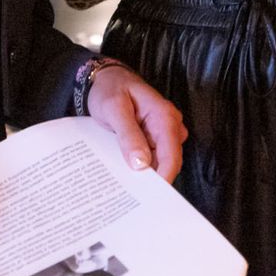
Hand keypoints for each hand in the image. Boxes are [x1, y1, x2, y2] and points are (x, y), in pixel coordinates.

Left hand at [85, 62, 185, 182]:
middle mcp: (168, 124)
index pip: (172, 155)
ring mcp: (162, 132)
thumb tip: (141, 164)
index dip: (163, 178)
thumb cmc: (109, 88)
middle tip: (132, 194)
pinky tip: (125, 171)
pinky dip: (140, 164)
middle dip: (153, 178)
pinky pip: (151, 156)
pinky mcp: (153, 137)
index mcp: (164, 115)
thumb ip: (128, 135)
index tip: (150, 197)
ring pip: (160, 161)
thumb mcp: (114, 109)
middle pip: (168, 161)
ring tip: (125, 184)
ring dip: (145, 172)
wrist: (103, 78)